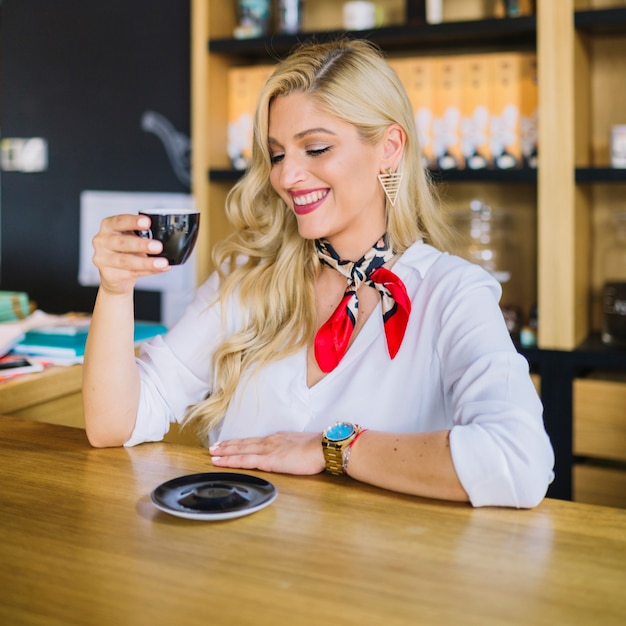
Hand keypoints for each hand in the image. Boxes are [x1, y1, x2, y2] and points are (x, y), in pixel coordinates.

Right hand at [91, 214, 169, 294]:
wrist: (115, 276)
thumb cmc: (125, 251)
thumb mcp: (132, 238)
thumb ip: (143, 236)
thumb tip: (163, 240)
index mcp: (108, 226)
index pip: (119, 221)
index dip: (133, 221)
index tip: (147, 222)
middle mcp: (102, 241)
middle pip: (122, 242)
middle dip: (141, 244)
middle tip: (158, 246)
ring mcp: (102, 259)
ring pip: (126, 261)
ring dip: (146, 262)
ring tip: (162, 263)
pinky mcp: (108, 275)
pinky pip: (130, 273)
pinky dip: (148, 271)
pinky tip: (159, 269)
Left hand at [209, 431, 324, 474]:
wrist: (322, 447)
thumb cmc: (317, 449)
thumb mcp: (302, 445)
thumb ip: (292, 449)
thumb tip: (290, 453)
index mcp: (278, 439)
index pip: (255, 441)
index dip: (241, 443)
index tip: (230, 444)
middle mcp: (269, 442)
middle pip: (244, 444)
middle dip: (228, 446)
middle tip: (214, 447)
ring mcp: (267, 450)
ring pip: (240, 450)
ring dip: (225, 452)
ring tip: (213, 453)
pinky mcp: (267, 460)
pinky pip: (243, 460)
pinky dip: (230, 460)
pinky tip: (221, 462)